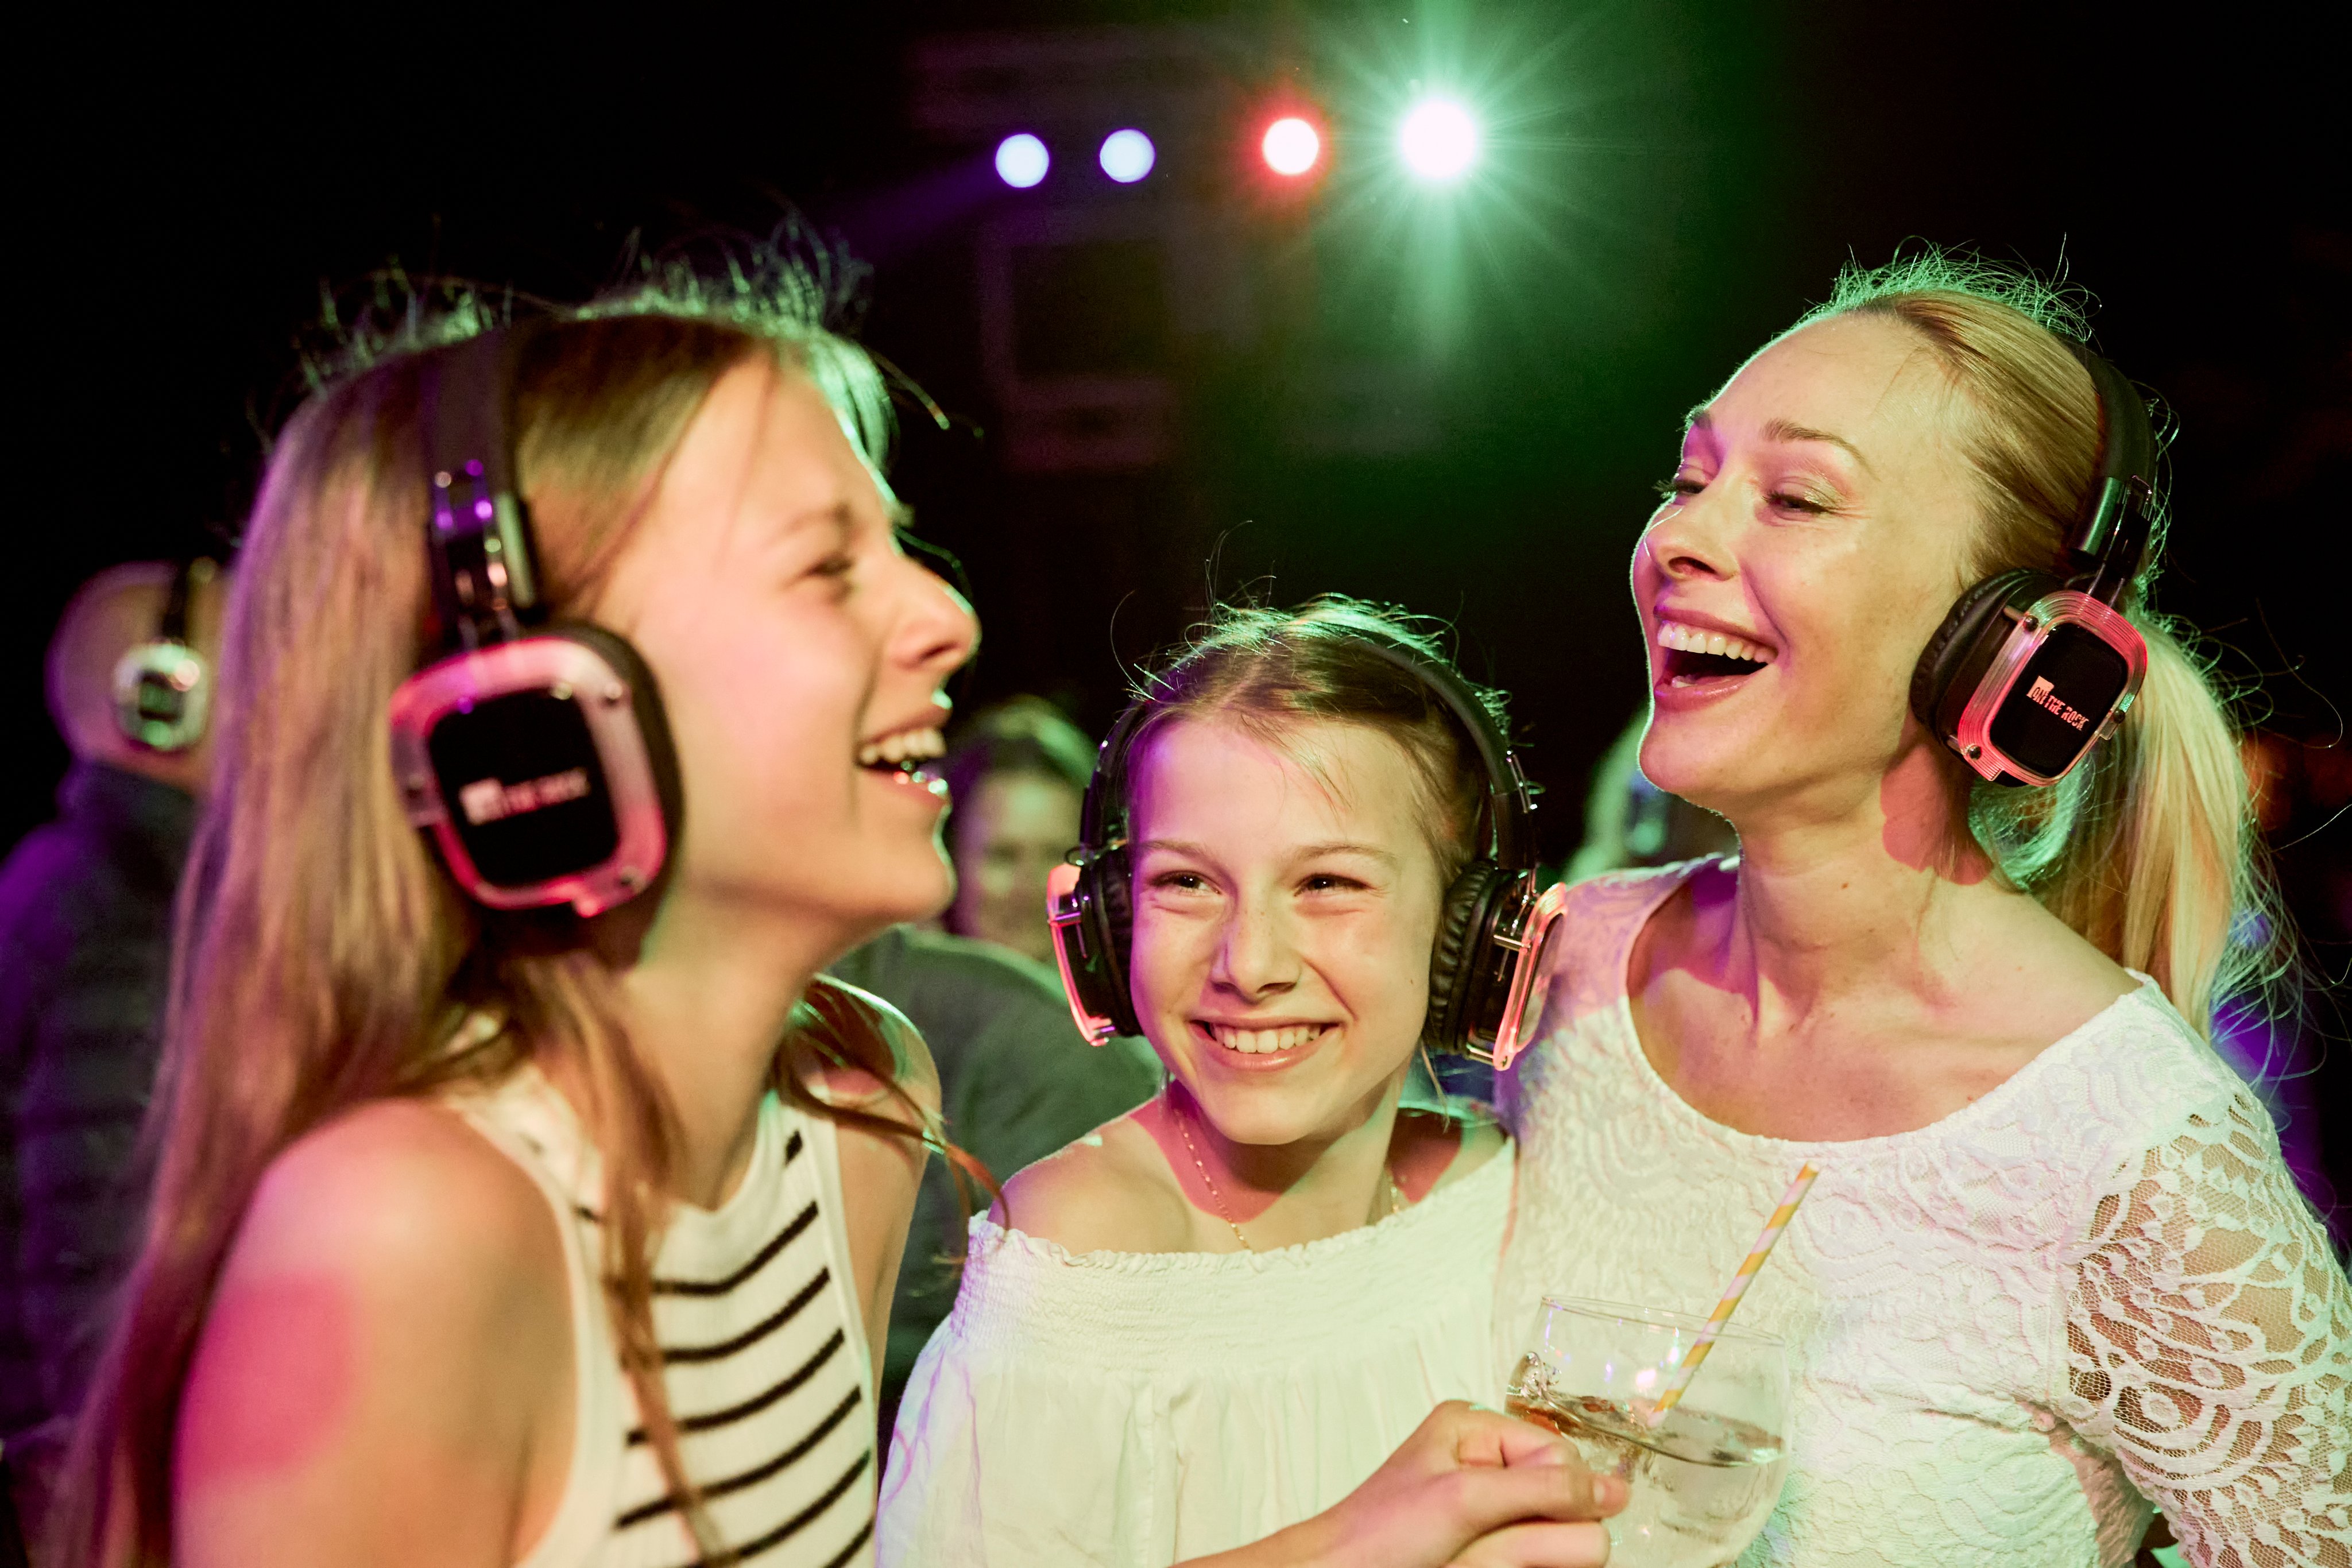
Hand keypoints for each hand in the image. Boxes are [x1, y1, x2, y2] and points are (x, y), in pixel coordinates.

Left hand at [1188, 1400, 1626, 1567]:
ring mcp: (1495, 1512)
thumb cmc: (1380, 1533)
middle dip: (1537, 1528)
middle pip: (1566, 1500)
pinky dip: (1519, 1564)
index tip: (1511, 1514)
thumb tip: (1610, 1489)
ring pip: (1561, 1538)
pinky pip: (1541, 1559)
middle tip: (1481, 1541)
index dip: (1552, 1493)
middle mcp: (1491, 1466)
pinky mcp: (1495, 1550)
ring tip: (1471, 1557)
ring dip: (1529, 1554)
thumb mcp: (1465, 1499)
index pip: (1562, 1457)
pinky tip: (1478, 1566)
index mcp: (1478, 1431)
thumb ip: (1540, 1490)